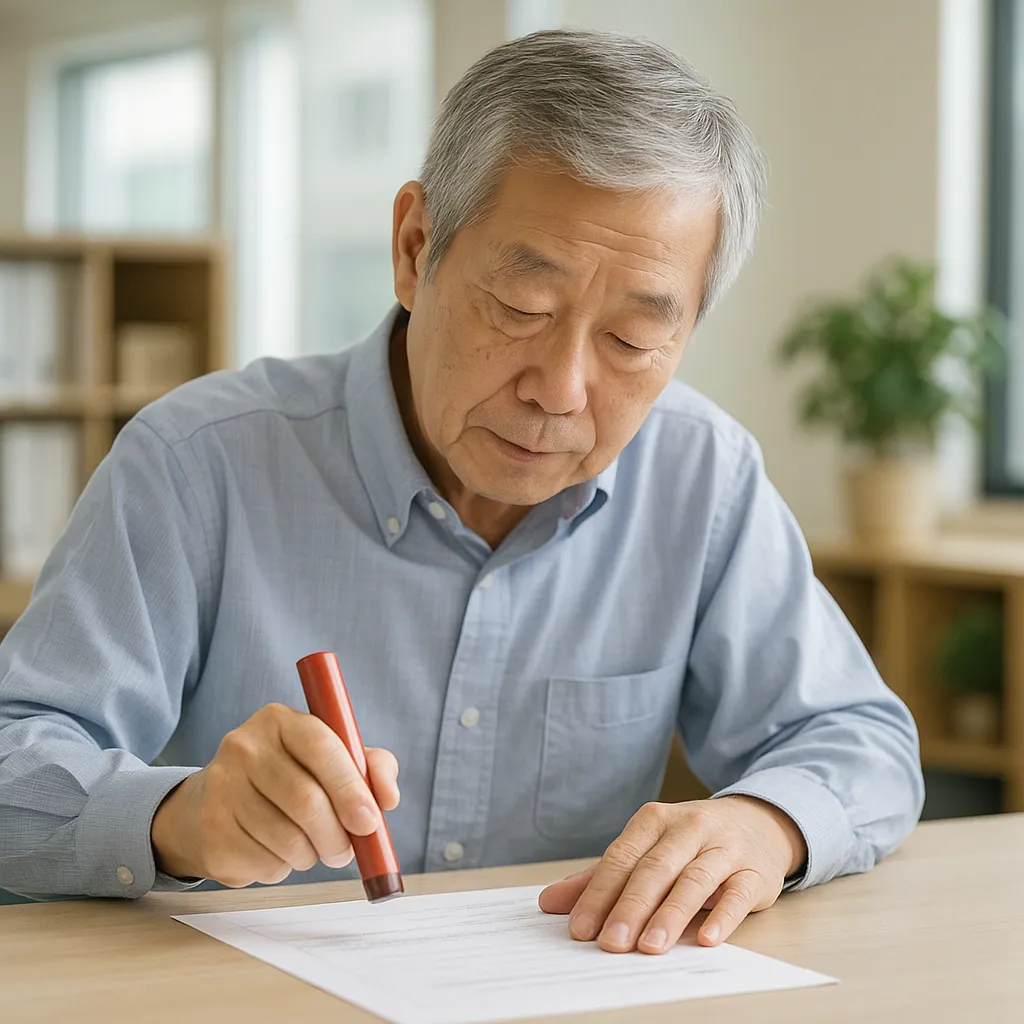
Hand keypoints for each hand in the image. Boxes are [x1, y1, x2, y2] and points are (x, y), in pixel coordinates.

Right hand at [151, 703, 399, 886]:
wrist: (213, 804)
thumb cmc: (288, 779)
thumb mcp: (332, 759)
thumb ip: (370, 767)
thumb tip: (388, 797)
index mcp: (280, 720)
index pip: (320, 746)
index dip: (350, 787)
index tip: (370, 821)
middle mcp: (244, 746)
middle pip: (306, 800)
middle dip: (337, 836)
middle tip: (346, 851)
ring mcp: (221, 786)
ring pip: (287, 839)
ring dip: (312, 855)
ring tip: (310, 848)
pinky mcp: (210, 828)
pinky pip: (264, 862)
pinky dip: (283, 867)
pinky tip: (274, 851)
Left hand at [538, 796, 805, 953]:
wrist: (758, 823)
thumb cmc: (690, 842)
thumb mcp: (647, 849)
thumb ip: (601, 876)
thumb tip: (549, 902)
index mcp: (654, 820)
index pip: (621, 858)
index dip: (599, 894)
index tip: (580, 928)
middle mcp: (688, 828)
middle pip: (654, 870)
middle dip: (630, 907)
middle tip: (611, 942)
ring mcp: (723, 848)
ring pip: (693, 881)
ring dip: (670, 915)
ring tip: (650, 946)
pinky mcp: (753, 872)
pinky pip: (737, 894)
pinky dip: (722, 917)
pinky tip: (705, 939)